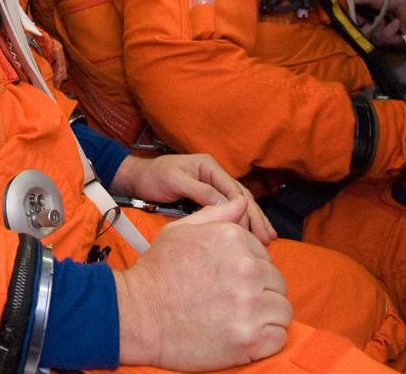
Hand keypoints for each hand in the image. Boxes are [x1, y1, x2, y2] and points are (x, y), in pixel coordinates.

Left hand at [111, 154, 275, 243]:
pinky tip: (252, 233)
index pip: (233, 189)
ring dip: (254, 220)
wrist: (137, 179)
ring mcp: (212, 185)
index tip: (253, 231)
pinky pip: (229, 209)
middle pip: (241, 197)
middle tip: (268, 238)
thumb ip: (200, 191)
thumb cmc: (153, 177)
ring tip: (268, 238)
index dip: (245, 210)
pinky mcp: (208, 196)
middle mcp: (214, 174)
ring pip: (239, 204)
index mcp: (208, 166)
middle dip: (256, 217)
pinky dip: (241, 221)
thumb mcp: (174, 181)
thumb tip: (226, 204)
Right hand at [113, 198, 291, 369]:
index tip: (226, 281)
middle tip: (229, 302)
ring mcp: (250, 304)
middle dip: (258, 292)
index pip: (265, 256)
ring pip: (282, 310)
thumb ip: (216, 215)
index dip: (247, 271)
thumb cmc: (157, 272)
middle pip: (277, 283)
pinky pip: (279, 336)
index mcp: (233, 239)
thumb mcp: (180, 231)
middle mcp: (246, 268)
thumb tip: (243, 202)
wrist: (137, 313)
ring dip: (264, 316)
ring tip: (235, 318)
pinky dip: (265, 340)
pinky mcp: (251, 338)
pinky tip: (241, 335)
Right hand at [353, 0, 405, 44]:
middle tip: (368, 23)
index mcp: (369, 13)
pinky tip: (396, 23)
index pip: (355, 23)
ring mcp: (386, 32)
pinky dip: (390, 31)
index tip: (348, 22)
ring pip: (373, 38)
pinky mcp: (396, 39)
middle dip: (364, 28)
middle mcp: (376, 23)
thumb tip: (332, 3)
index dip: (351, 23)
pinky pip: (386, 41)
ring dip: (379, 28)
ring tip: (387, 20)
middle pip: (362, 33)